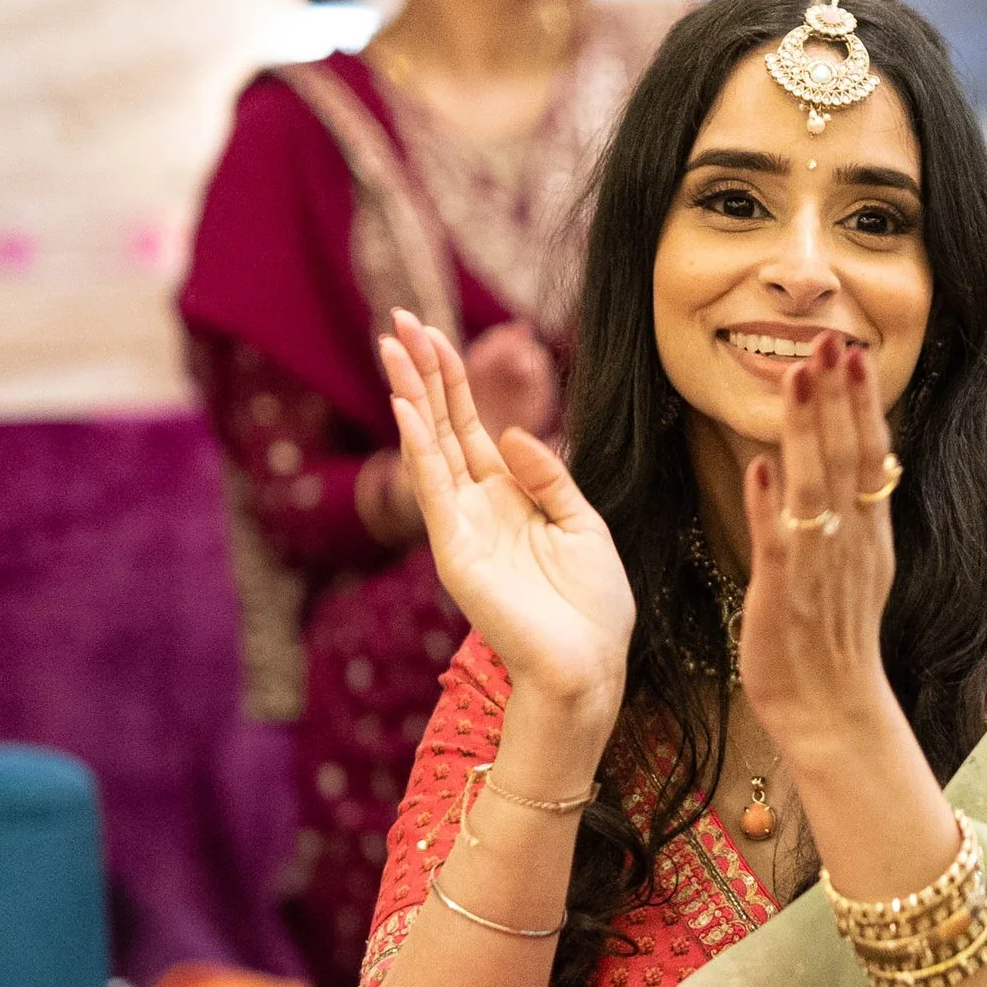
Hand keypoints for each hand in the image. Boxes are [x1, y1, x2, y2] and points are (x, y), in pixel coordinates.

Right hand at [381, 309, 632, 726]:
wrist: (589, 666)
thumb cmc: (593, 607)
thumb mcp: (583, 524)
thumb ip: (548, 476)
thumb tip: (511, 430)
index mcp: (509, 497)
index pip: (471, 426)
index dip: (454, 379)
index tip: (433, 333)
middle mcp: (477, 507)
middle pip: (443, 425)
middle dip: (423, 373)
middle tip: (396, 320)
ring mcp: (462, 527)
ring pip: (430, 447)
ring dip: (411, 396)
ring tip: (393, 347)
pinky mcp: (456, 552)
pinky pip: (434, 490)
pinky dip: (420, 448)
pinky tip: (407, 409)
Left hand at [737, 332, 902, 757]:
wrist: (834, 709)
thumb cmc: (836, 641)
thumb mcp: (859, 567)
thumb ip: (855, 514)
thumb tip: (860, 462)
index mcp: (870, 533)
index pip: (871, 454)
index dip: (862, 402)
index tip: (853, 353)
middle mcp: (851, 541)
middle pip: (847, 456)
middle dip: (837, 396)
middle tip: (829, 340)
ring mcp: (819, 564)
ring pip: (816, 485)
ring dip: (806, 430)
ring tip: (798, 376)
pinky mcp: (784, 592)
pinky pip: (778, 540)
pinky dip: (770, 503)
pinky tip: (762, 466)